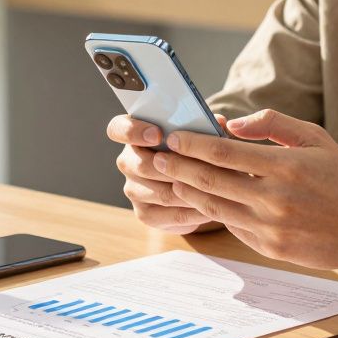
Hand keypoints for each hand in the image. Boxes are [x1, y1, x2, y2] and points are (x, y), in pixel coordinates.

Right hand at [107, 114, 227, 234]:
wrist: (195, 187)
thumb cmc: (195, 151)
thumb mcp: (201, 135)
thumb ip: (207, 127)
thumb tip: (219, 122)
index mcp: (134, 135)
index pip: (118, 129)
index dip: (133, 131)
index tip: (156, 134)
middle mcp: (128, 162)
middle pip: (141, 165)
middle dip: (175, 167)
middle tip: (201, 166)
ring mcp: (133, 189)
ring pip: (161, 193)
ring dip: (190, 191)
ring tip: (216, 188)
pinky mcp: (145, 214)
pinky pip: (171, 214)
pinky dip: (194, 211)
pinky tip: (213, 207)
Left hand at [153, 109, 337, 268]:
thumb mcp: (315, 138)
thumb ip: (273, 124)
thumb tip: (231, 125)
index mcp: (285, 167)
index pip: (224, 154)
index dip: (192, 145)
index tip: (173, 137)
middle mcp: (275, 200)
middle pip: (211, 181)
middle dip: (179, 168)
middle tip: (159, 158)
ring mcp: (272, 228)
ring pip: (216, 208)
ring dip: (189, 192)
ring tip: (172, 179)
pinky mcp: (271, 248)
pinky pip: (233, 226)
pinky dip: (215, 211)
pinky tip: (203, 199)